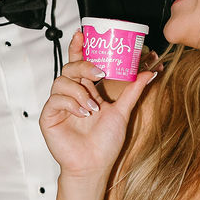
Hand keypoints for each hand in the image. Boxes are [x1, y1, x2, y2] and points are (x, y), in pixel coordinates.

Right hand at [40, 32, 155, 178]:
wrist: (94, 166)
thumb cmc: (105, 143)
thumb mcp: (122, 112)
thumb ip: (132, 91)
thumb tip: (150, 73)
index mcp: (86, 90)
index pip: (79, 63)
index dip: (79, 47)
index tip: (83, 34)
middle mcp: (71, 94)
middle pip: (70, 68)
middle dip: (83, 66)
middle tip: (98, 73)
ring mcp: (59, 105)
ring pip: (61, 81)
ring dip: (79, 91)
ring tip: (92, 107)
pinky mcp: (49, 116)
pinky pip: (56, 99)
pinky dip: (71, 103)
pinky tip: (82, 113)